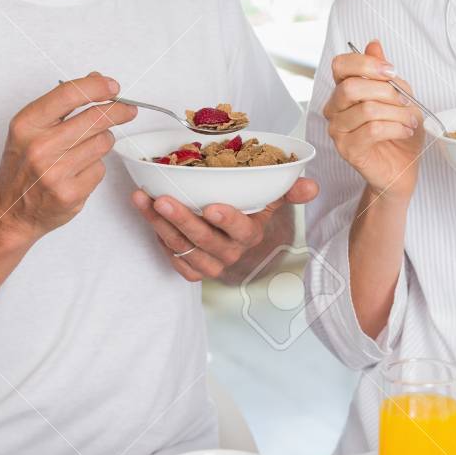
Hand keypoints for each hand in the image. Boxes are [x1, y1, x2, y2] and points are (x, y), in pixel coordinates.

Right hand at [0, 73, 136, 241]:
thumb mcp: (31, 128)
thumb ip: (62, 103)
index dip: (97, 87)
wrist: (10, 210)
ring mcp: (55, 172)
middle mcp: (40, 147)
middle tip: (128, 110)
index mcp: (27, 124)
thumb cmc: (22, 166)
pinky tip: (78, 172)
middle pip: (95, 118)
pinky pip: (100, 169)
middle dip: (118, 111)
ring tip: (87, 148)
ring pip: (103, 143)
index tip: (113, 86)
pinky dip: (95, 168)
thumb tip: (96, 80)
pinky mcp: (71, 194)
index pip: (69, 94)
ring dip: (102, 142)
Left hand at [131, 178, 317, 282]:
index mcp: (250, 233)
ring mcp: (210, 263)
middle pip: (205, 240)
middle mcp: (231, 252)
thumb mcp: (269, 195)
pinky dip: (159, 240)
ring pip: (184, 250)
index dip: (228, 220)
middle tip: (162, 199)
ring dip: (161, 226)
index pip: (242, 230)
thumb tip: (311, 185)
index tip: (212, 207)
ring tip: (144, 201)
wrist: (231, 230)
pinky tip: (148, 217)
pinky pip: (174, 261)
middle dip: (182, 219)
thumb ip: (288, 188)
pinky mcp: (192, 269)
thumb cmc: (248, 207)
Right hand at [323, 39, 424, 200]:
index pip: (340, 65)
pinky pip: (372, 130)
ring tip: (410, 120)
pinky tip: (405, 130)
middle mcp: (335, 108)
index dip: (366, 64)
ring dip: (397, 113)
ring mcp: (338, 130)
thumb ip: (383, 71)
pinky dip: (396, 127)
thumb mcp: (399, 94)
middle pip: (351, 87)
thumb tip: (373, 44)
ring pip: (366, 110)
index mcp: (344, 89)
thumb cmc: (398, 130)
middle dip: (386, 92)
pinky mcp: (347, 150)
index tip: (391, 72)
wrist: (402, 166)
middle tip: (406, 102)